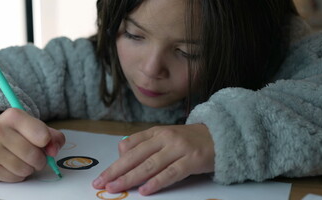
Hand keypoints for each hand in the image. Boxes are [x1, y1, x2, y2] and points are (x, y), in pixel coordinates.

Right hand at [0, 108, 64, 181]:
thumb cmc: (19, 132)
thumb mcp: (37, 126)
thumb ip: (53, 137)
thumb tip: (53, 151)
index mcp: (13, 116)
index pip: (42, 136)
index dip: (48, 143)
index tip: (45, 142)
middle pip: (33, 155)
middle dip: (41, 159)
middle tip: (39, 156)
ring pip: (24, 169)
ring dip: (30, 168)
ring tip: (26, 160)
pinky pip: (15, 178)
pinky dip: (20, 175)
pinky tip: (15, 165)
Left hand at [92, 124, 214, 194]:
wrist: (220, 135)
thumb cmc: (189, 140)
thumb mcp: (166, 137)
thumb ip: (146, 144)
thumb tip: (123, 155)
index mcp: (156, 132)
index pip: (130, 145)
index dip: (115, 161)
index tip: (103, 175)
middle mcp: (165, 138)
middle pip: (135, 156)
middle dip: (116, 171)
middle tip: (101, 183)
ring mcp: (178, 148)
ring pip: (149, 165)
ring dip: (130, 178)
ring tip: (116, 187)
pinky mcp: (192, 160)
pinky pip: (171, 173)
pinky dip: (156, 182)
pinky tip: (145, 190)